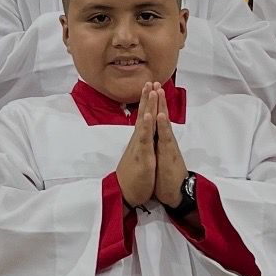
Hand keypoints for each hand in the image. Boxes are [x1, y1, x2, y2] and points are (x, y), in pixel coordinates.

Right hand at [115, 88, 158, 207]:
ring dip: (147, 105)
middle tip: (149, 81)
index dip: (147, 103)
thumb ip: (139, 146)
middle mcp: (138, 140)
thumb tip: (140, 137)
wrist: (124, 194)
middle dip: (147, 98)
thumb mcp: (138, 158)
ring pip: (144, 122)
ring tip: (150, 90)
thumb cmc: (132, 178)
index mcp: (140, 141)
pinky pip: (145, 138)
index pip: (144, 118)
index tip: (150, 88)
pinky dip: (147, 125)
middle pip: (143, 115)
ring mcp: (140, 146)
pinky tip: (150, 114)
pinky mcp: (142, 155)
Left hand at [152, 87, 188, 208]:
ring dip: (160, 106)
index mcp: (158, 141)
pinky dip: (162, 125)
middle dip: (158, 99)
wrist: (175, 194)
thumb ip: (157, 148)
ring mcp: (167, 145)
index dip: (152, 105)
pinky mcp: (168, 154)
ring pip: (163, 122)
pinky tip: (159, 114)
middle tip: (156, 81)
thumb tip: (154, 139)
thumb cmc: (165, 178)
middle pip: (160, 116)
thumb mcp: (158, 160)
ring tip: (158, 90)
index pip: (155, 120)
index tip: (149, 90)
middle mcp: (164, 140)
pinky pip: (164, 137)